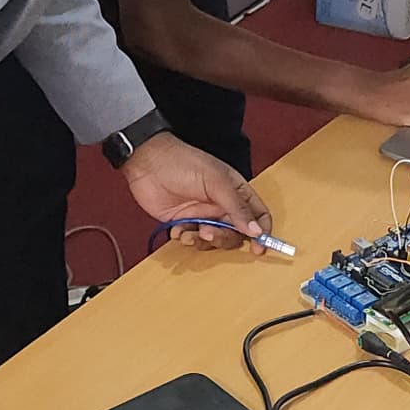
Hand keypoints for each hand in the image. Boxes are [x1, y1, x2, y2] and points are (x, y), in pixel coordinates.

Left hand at [121, 133, 271, 249]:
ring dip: (203, 241)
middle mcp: (222, 205)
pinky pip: (192, 239)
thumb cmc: (182, 162)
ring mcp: (203, 215)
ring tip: (189, 232)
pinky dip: (186, 238)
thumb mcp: (216, 182)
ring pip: (214, 240)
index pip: (258, 215)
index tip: (258, 247)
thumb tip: (256, 231)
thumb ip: (237, 207)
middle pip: (236, 234)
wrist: (147, 163)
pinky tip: (176, 230)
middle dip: (224, 238)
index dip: (262, 232)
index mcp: (236, 191)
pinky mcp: (184, 223)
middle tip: (208, 234)